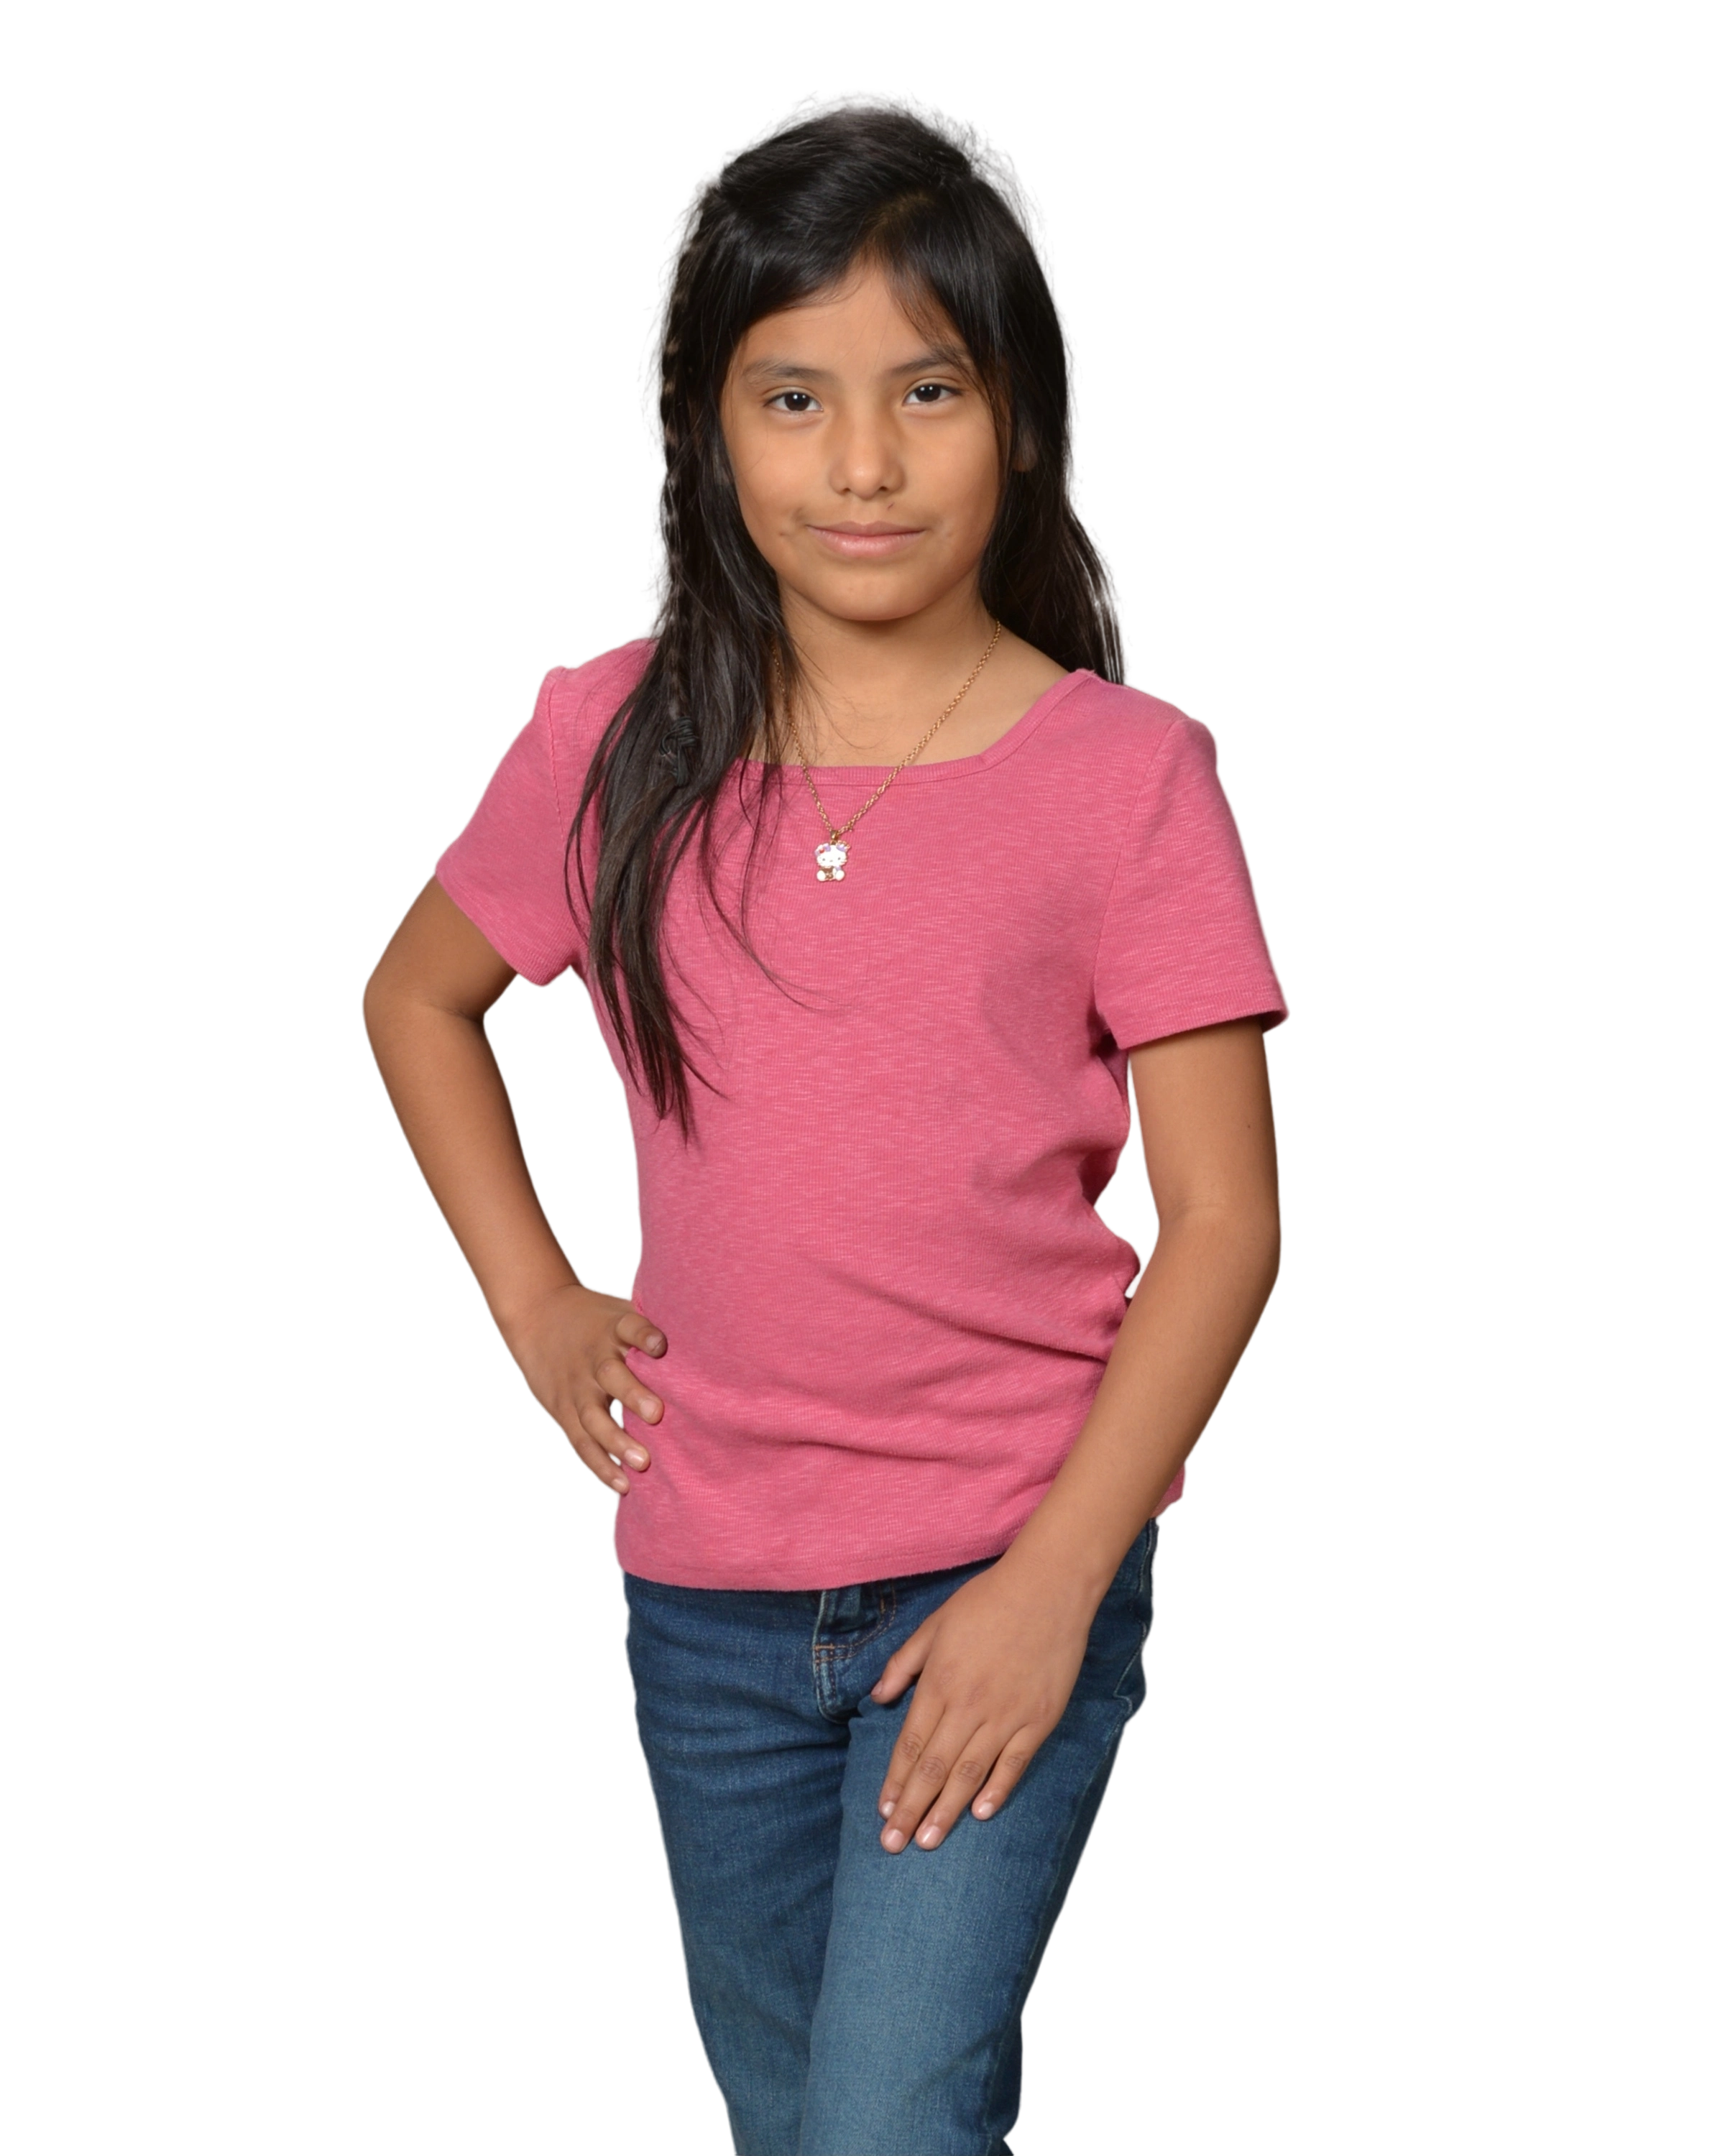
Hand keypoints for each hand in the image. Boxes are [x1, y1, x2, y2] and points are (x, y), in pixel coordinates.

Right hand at [498, 1279, 667, 1497]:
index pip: (629, 1326)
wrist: (535, 1313)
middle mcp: (594, 1357)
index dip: (644, 1335)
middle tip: (656, 1414)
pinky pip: (580, 1440)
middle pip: (611, 1375)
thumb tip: (707, 1326)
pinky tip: (621, 1484)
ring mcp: (576, 1386)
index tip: (659, 1345)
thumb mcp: (618, 1308)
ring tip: (642, 1463)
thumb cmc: (592, 1316)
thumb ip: (651, 1321)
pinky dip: (600, 1464)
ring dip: (616, 1441)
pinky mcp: (562, 1409)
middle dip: (632, 1395)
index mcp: (612, 1327)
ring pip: (593, 1416)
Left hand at [868, 1551, 1094, 1852]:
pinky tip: (980, 1813)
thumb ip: (904, 1664)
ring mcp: (1007, 1715)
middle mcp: (969, 1705)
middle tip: (893, 1845)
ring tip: (928, 1842)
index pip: (910, 1745)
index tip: (882, 1811)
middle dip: (911, 1810)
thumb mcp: (934, 1625)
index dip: (895, 1781)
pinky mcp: (1039, 1719)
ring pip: (969, 1773)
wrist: (1048, 1588)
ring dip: (946, 1811)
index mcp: (940, 1683)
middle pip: (934, 1768)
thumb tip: (877, 1698)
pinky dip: (997, 1790)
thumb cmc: (987, 1602)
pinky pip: (1015, 1763)